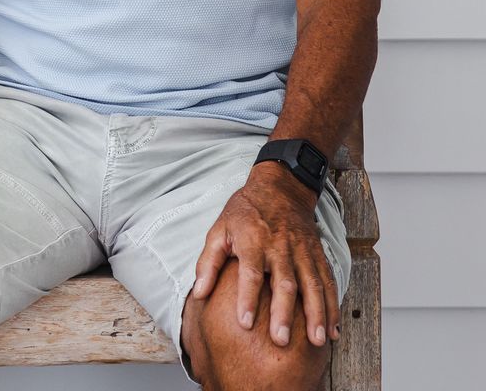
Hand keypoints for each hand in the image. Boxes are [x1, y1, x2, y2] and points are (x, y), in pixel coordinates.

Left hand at [191, 169, 339, 348]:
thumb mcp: (219, 230)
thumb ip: (209, 262)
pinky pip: (328, 283)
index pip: (250, 273)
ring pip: (312, 286)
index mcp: (253, 241)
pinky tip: (334, 330)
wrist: (279, 190)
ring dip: (316, 315)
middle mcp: (280, 248)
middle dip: (284, 314)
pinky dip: (333, 307)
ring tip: (317, 342)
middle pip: (284, 283)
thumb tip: (199, 292)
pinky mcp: (318, 256)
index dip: (247, 298)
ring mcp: (303, 252)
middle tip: (281, 340)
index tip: (245, 323)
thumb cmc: (244, 214)